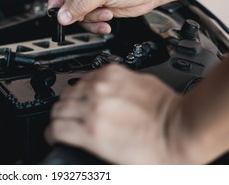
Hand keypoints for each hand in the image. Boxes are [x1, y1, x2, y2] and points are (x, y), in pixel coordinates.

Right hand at [45, 64, 190, 163]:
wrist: (181, 127)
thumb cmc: (156, 148)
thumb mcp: (114, 160)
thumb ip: (88, 144)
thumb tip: (76, 138)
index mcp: (91, 132)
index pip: (54, 128)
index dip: (52, 133)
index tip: (55, 133)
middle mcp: (93, 106)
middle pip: (57, 107)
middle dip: (60, 117)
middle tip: (68, 121)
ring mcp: (102, 85)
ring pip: (69, 89)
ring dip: (72, 100)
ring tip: (82, 106)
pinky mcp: (113, 72)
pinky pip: (88, 76)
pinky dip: (87, 85)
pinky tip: (96, 92)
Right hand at [47, 0, 160, 33]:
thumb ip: (81, 3)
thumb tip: (62, 15)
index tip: (58, 10)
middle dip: (77, 10)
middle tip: (84, 14)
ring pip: (76, 12)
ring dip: (90, 17)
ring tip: (105, 13)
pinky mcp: (98, 6)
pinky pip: (87, 19)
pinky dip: (95, 23)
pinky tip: (106, 21)